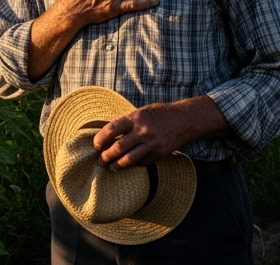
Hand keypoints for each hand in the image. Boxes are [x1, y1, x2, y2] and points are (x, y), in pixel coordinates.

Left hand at [93, 96, 229, 167]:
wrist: (183, 120)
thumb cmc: (158, 114)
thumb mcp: (140, 112)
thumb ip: (125, 123)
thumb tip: (107, 136)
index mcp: (135, 118)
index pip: (111, 129)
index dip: (100, 139)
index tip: (96, 145)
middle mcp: (143, 132)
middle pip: (118, 148)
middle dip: (106, 156)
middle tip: (100, 160)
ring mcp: (152, 144)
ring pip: (129, 160)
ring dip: (117, 165)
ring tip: (111, 167)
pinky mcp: (159, 154)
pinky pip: (141, 163)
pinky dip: (132, 165)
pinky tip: (127, 164)